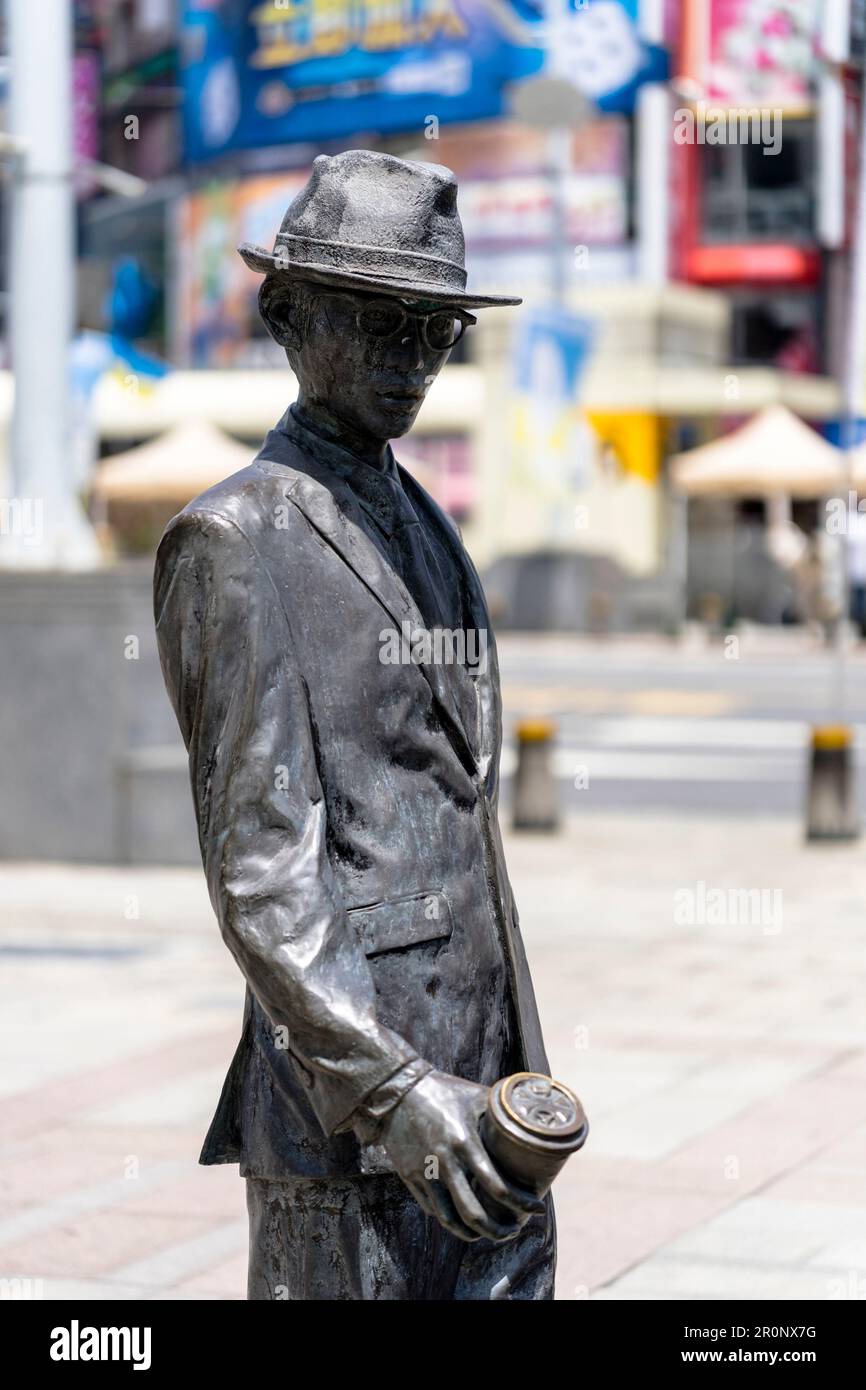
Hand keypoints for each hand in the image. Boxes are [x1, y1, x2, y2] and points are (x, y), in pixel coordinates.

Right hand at [376, 1069, 545, 1242]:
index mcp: (464, 1142)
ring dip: (473, 1233)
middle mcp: (445, 1162)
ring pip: (450, 1219)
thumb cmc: (443, 1091)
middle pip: (474, 1213)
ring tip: (489, 1234)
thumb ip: (502, 1112)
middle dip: (498, 1230)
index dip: (521, 1202)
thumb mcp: (476, 1096)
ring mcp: (425, 1173)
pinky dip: (451, 1220)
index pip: (497, 1185)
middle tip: (514, 1230)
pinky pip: (433, 1209)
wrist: (397, 1091)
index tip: (537, 1208)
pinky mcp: (411, 1177)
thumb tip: (531, 1121)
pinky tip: (464, 1220)